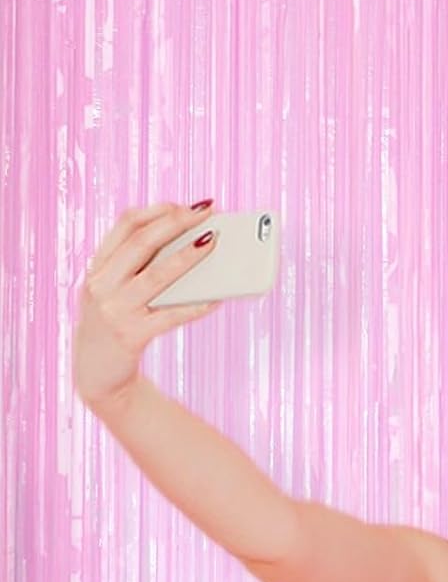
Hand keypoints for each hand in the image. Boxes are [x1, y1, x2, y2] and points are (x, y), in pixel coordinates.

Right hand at [73, 202, 220, 411]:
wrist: (98, 377)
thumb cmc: (118, 329)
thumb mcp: (117, 295)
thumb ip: (140, 273)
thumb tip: (191, 251)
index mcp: (98, 268)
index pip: (124, 226)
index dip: (155, 211)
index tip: (182, 204)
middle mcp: (101, 285)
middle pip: (141, 243)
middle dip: (175, 223)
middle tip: (206, 212)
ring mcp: (115, 310)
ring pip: (156, 275)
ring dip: (187, 256)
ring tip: (213, 242)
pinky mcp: (131, 335)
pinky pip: (170, 316)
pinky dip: (195, 305)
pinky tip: (216, 298)